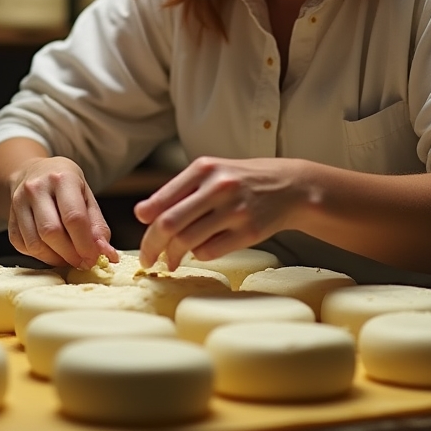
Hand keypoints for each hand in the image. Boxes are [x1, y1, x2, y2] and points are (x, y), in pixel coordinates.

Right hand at [6, 156, 118, 268]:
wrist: (34, 171)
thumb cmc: (65, 185)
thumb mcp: (87, 196)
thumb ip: (98, 226)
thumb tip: (107, 254)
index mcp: (62, 178)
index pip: (74, 217)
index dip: (85, 244)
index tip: (94, 258)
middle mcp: (37, 188)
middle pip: (52, 232)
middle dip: (71, 254)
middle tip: (83, 262)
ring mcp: (19, 202)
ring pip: (35, 243)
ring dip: (55, 258)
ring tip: (69, 259)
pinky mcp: (9, 217)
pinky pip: (23, 245)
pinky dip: (40, 256)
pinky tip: (52, 252)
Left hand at [134, 156, 308, 268]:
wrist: (290, 186)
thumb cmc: (241, 181)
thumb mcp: (212, 173)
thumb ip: (179, 190)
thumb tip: (142, 214)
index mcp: (204, 169)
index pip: (161, 202)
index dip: (145, 224)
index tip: (141, 236)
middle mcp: (218, 187)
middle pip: (169, 224)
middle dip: (151, 246)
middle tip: (147, 259)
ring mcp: (235, 210)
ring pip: (187, 242)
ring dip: (173, 256)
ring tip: (171, 261)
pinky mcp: (249, 232)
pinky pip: (209, 252)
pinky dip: (199, 255)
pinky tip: (200, 251)